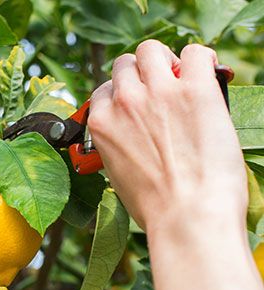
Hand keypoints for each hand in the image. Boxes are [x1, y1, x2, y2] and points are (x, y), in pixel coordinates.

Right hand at [88, 40, 246, 232]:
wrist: (187, 217)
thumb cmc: (157, 208)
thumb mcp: (118, 176)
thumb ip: (118, 146)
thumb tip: (133, 136)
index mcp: (102, 125)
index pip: (104, 91)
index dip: (122, 97)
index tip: (137, 106)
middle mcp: (124, 103)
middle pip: (125, 65)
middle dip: (141, 75)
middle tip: (161, 91)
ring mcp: (158, 93)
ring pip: (152, 51)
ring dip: (165, 61)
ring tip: (182, 79)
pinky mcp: (195, 90)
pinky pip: (195, 53)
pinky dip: (200, 59)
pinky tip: (207, 75)